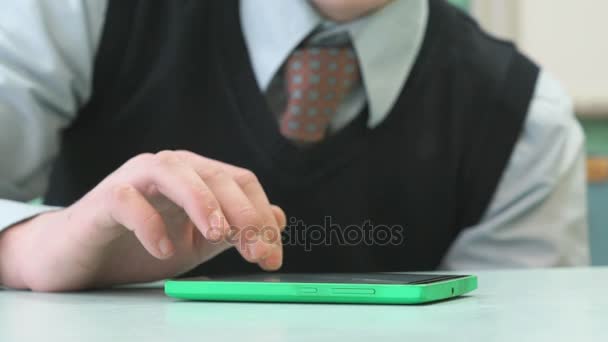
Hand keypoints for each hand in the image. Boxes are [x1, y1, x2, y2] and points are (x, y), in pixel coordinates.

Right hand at [1, 151, 284, 291]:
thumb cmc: (139, 246)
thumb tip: (279, 218)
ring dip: (202, 202)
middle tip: (256, 252)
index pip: (240, 182)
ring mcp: (134, 178)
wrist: (79, 258)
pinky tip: (163, 249)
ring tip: (218, 235)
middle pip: (215, 175)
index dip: (261, 215)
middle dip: (243, 213)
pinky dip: (149, 223)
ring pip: (173, 171)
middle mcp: (169, 168)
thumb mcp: (197, 243)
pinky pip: (128, 200)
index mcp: (195, 176)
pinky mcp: (104, 198)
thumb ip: (234, 230)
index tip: (271, 254)